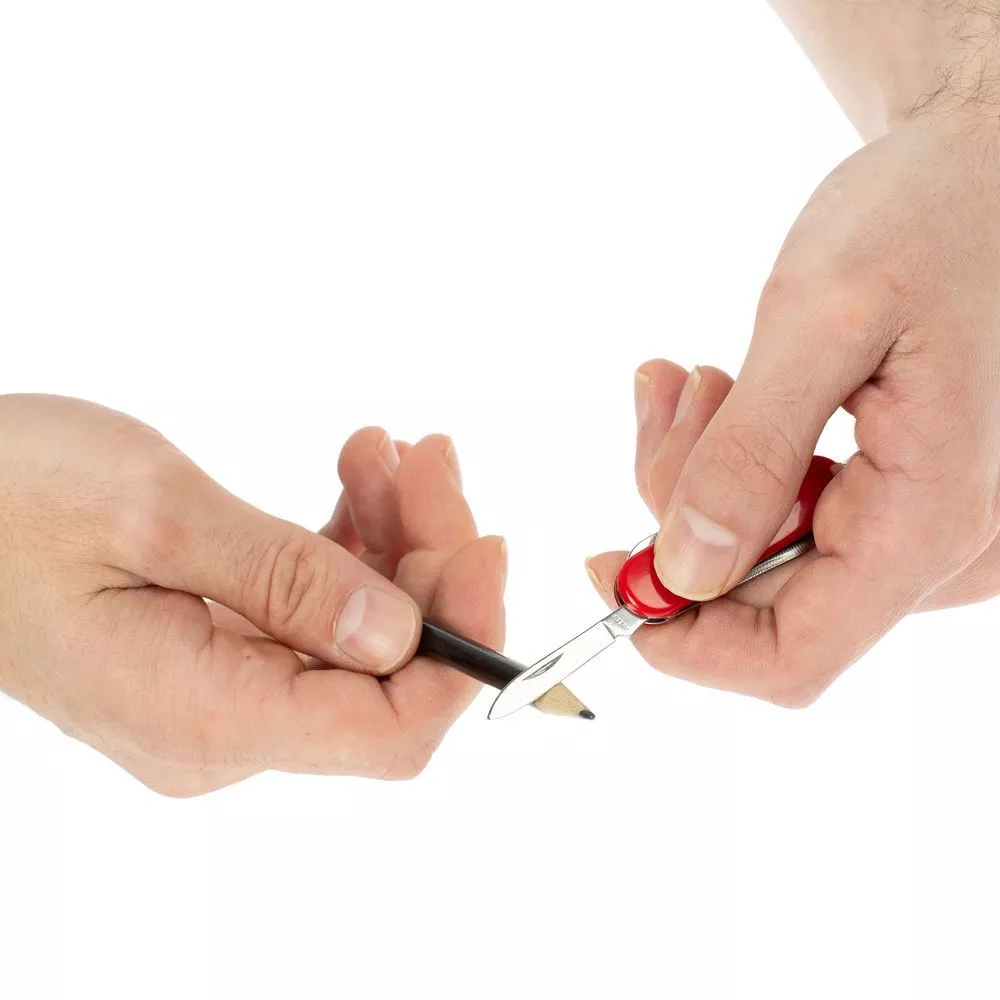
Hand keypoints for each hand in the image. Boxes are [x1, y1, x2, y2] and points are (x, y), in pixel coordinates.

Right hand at [0, 395, 503, 793]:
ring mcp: (225, 692)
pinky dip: (349, 542)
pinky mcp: (222, 650)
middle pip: (387, 671)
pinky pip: (319, 612)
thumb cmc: (6, 496)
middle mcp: (224, 728)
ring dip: (395, 539)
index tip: (485, 547)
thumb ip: (286, 579)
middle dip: (431, 562)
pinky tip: (356, 472)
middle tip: (432, 456)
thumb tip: (402, 633)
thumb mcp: (152, 512)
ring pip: (361, 634)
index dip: (461, 646)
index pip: (388, 731)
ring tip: (392, 450)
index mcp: (206, 715)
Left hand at [588, 111, 999, 705]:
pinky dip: (734, 459)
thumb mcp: (824, 319)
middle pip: (761, 599)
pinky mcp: (894, 497)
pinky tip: (722, 388)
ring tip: (695, 378)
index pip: (792, 656)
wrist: (988, 172)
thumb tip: (685, 571)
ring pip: (763, 554)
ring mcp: (919, 527)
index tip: (606, 575)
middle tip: (668, 401)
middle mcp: (939, 548)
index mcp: (931, 518)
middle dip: (683, 512)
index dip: (684, 641)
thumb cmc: (932, 216)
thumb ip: (752, 453)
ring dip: (701, 473)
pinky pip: (788, 515)